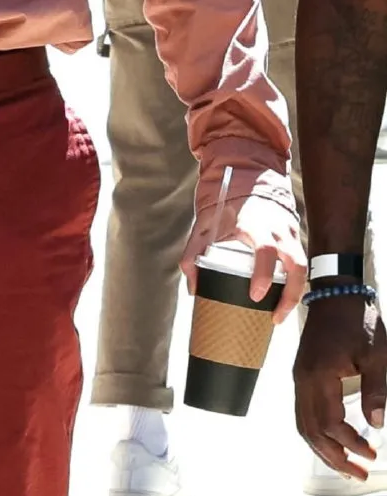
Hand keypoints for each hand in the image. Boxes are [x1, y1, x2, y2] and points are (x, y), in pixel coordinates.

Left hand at [181, 188, 305, 321]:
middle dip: (290, 295)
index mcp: (255, 224)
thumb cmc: (226, 205)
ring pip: (304, 268)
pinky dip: (296, 284)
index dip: (263, 274)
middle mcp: (279, 230)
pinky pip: (302, 265)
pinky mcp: (296, 238)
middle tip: (275, 317)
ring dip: (295, 294)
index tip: (255, 295)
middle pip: (296, 265)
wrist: (249, 178)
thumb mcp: (204, 225)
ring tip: (280, 315)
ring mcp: (291, 234)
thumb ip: (193, 253)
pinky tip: (284, 300)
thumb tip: (193, 288)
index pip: (266, 250)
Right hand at [295, 296, 386, 479]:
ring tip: (345, 466)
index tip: (373, 453)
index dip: (351, 443)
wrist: (335, 294)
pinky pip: (304, 412)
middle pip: (310, 430)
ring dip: (323, 448)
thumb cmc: (359, 322)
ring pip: (303, 424)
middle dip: (334, 456)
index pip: (330, 422)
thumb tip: (378, 423)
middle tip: (358, 474)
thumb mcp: (377, 354)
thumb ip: (377, 389)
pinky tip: (332, 439)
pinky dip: (317, 432)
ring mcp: (299, 378)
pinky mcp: (302, 375)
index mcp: (319, 376)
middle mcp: (303, 380)